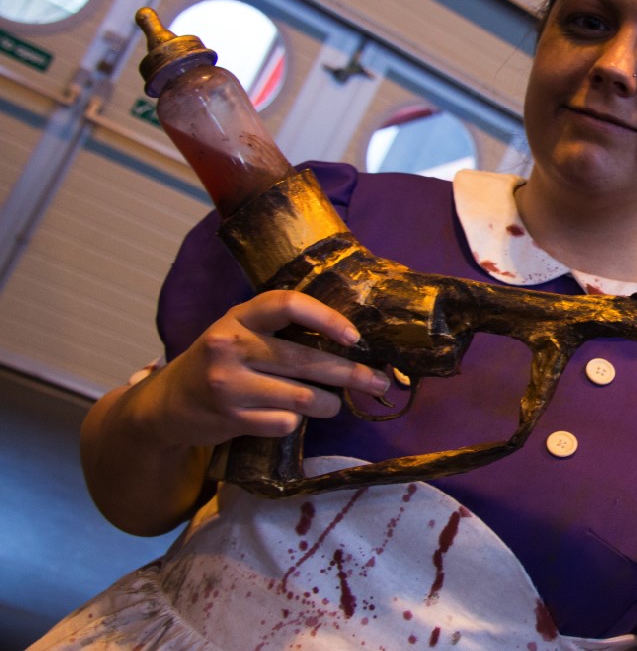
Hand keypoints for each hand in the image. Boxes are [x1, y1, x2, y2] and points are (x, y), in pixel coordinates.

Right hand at [132, 290, 390, 449]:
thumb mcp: (240, 333)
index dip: (327, 318)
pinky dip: (296, 421)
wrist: (167, 404)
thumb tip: (351, 341)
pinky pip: (285, 421)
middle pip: (305, 359)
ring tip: (334, 404)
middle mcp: (230, 345)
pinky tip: (292, 416)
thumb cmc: (220, 362)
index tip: (355, 337)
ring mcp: (228, 384)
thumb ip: (280, 330)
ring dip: (328, 403)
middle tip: (380, 383)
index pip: (287, 304)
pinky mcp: (230, 418)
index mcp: (238, 316)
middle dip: (351, 373)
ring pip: (302, 395)